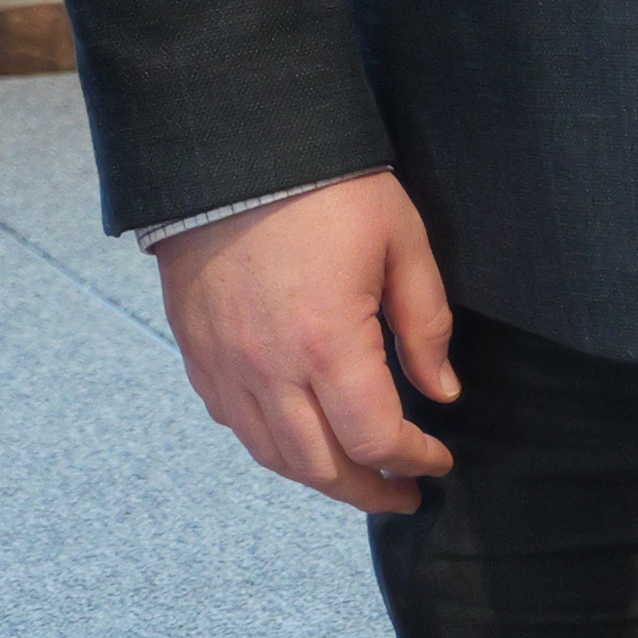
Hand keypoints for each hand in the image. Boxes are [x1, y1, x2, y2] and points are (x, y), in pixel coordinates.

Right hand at [153, 170, 465, 514]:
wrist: (229, 146)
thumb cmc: (323, 187)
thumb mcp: (400, 240)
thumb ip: (425, 323)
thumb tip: (441, 391)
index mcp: (327, 345)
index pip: (376, 440)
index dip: (414, 461)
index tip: (438, 460)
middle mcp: (269, 369)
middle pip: (321, 467)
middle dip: (369, 491)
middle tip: (400, 491)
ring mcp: (225, 363)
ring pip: (271, 454)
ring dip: (318, 477)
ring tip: (352, 474)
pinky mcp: (196, 348)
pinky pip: (231, 420)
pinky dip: (268, 441)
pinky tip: (293, 431)